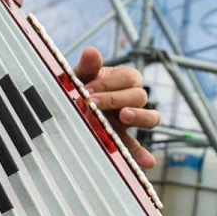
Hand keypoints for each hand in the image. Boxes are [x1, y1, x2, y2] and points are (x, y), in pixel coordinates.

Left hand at [73, 47, 160, 168]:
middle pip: (140, 96)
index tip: (86, 89)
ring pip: (150, 118)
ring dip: (139, 118)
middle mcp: (132, 100)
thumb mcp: (79, 76)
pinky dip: (142, 155)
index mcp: (125, 80)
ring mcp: (130, 121)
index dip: (108, 83)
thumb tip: (91, 52)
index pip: (128, 78)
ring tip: (124, 117)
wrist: (66, 107)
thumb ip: (87, 67)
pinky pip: (136, 147)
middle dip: (116, 99)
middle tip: (93, 104)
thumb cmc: (77, 88)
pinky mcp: (123, 140)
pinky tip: (148, 163)